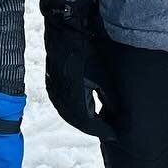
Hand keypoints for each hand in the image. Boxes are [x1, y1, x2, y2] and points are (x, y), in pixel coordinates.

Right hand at [41, 0, 113, 138]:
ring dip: (83, 121)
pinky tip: (84, 109)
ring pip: (69, 115)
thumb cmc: (85, 52)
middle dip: (94, 127)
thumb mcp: (102, 76)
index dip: (103, 130)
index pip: (89, 124)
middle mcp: (61, 100)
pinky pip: (63, 105)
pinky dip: (74, 112)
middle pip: (79, 123)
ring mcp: (54, 93)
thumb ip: (109, 99)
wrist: (64, 33)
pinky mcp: (52, 85)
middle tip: (109, 130)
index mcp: (74, 100)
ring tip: (99, 122)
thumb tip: (115, 114)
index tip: (115, 134)